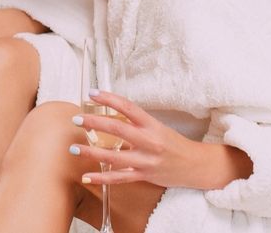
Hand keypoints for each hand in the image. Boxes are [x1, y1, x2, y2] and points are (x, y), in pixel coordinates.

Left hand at [70, 90, 252, 189]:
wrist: (196, 166)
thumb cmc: (173, 143)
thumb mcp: (157, 127)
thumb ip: (135, 122)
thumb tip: (108, 113)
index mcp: (152, 125)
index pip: (128, 108)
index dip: (109, 99)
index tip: (92, 93)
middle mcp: (149, 142)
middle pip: (117, 130)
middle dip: (94, 123)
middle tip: (76, 119)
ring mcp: (146, 161)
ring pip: (114, 157)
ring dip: (91, 152)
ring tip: (74, 148)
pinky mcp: (144, 176)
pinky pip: (119, 178)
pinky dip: (101, 178)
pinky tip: (86, 176)